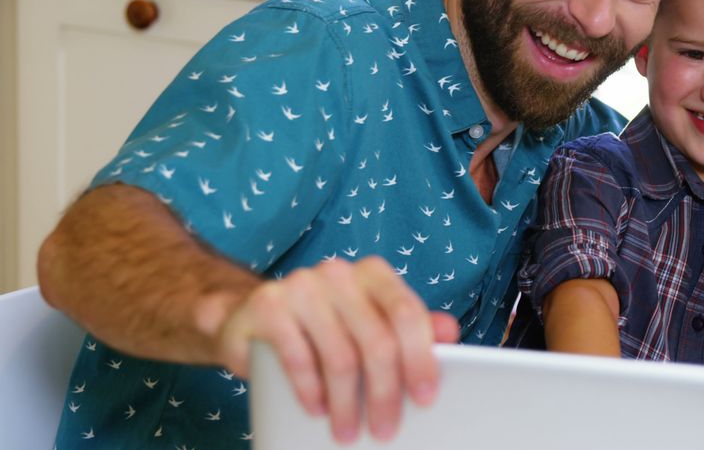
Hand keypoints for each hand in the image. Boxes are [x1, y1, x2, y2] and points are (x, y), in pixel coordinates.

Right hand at [215, 256, 459, 443]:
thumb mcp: (368, 323)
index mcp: (373, 274)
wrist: (251, 315)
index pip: (407, 314)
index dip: (421, 358)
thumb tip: (450, 332)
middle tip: (386, 430)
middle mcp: (339, 273)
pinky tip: (318, 411)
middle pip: (377, 340)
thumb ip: (408, 327)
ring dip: (347, 404)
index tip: (426, 398)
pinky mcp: (267, 305)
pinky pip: (298, 358)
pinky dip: (311, 392)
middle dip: (385, 394)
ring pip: (339, 356)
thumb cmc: (322, 325)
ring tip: (347, 433)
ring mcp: (301, 285)